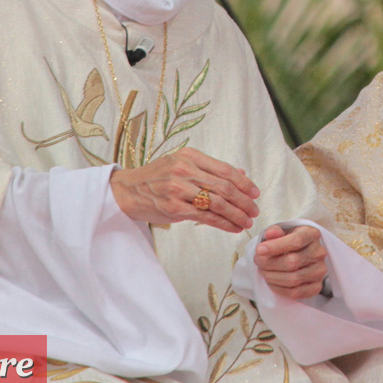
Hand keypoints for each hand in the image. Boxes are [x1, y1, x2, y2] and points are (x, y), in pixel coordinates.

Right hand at [109, 147, 258, 232]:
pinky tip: (233, 227)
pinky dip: (223, 223)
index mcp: (190, 156)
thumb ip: (210, 169)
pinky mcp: (174, 208)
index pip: (225, 170)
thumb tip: (241, 174)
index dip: (244, 183)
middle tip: (254, 210)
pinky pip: (205, 216)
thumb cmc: (157, 178)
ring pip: (217, 202)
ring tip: (247, 221)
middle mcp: (185, 170)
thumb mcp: (182, 165)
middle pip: (224, 186)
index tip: (255, 193)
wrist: (127, 190)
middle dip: (244, 200)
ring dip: (236, 214)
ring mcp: (178, 189)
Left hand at [254, 224, 328, 298]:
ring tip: (263, 271)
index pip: (296, 241)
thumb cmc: (288, 242)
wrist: (300, 254)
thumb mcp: (281, 232)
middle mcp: (319, 252)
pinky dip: (279, 289)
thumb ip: (275, 232)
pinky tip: (271, 282)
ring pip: (293, 279)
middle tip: (258, 261)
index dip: (276, 246)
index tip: (259, 250)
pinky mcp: (317, 286)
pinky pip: (296, 293)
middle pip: (292, 261)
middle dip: (270, 263)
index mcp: (312, 234)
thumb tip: (270, 233)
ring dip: (272, 277)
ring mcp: (320, 270)